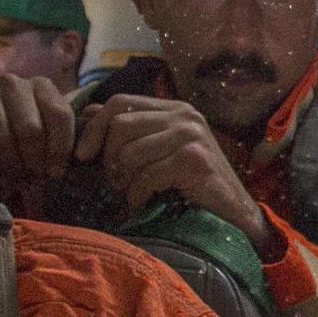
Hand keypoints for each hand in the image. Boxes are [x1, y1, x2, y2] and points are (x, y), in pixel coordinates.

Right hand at [0, 74, 75, 208]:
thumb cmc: (20, 143)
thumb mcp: (47, 138)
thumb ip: (65, 142)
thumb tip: (86, 158)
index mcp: (41, 86)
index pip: (60, 116)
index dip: (59, 151)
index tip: (56, 174)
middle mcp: (12, 83)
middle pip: (31, 129)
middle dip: (33, 162)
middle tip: (32, 181)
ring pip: (3, 137)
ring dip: (11, 166)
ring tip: (15, 180)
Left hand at [75, 95, 274, 253]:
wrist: (234, 215)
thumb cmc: (195, 186)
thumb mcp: (161, 152)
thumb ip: (131, 131)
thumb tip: (88, 112)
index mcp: (174, 108)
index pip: (119, 101)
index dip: (94, 127)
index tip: (83, 155)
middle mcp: (184, 115)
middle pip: (119, 123)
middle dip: (106, 157)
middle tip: (112, 183)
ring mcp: (191, 135)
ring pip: (129, 151)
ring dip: (122, 179)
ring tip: (129, 193)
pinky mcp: (193, 159)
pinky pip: (146, 175)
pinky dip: (138, 194)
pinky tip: (144, 203)